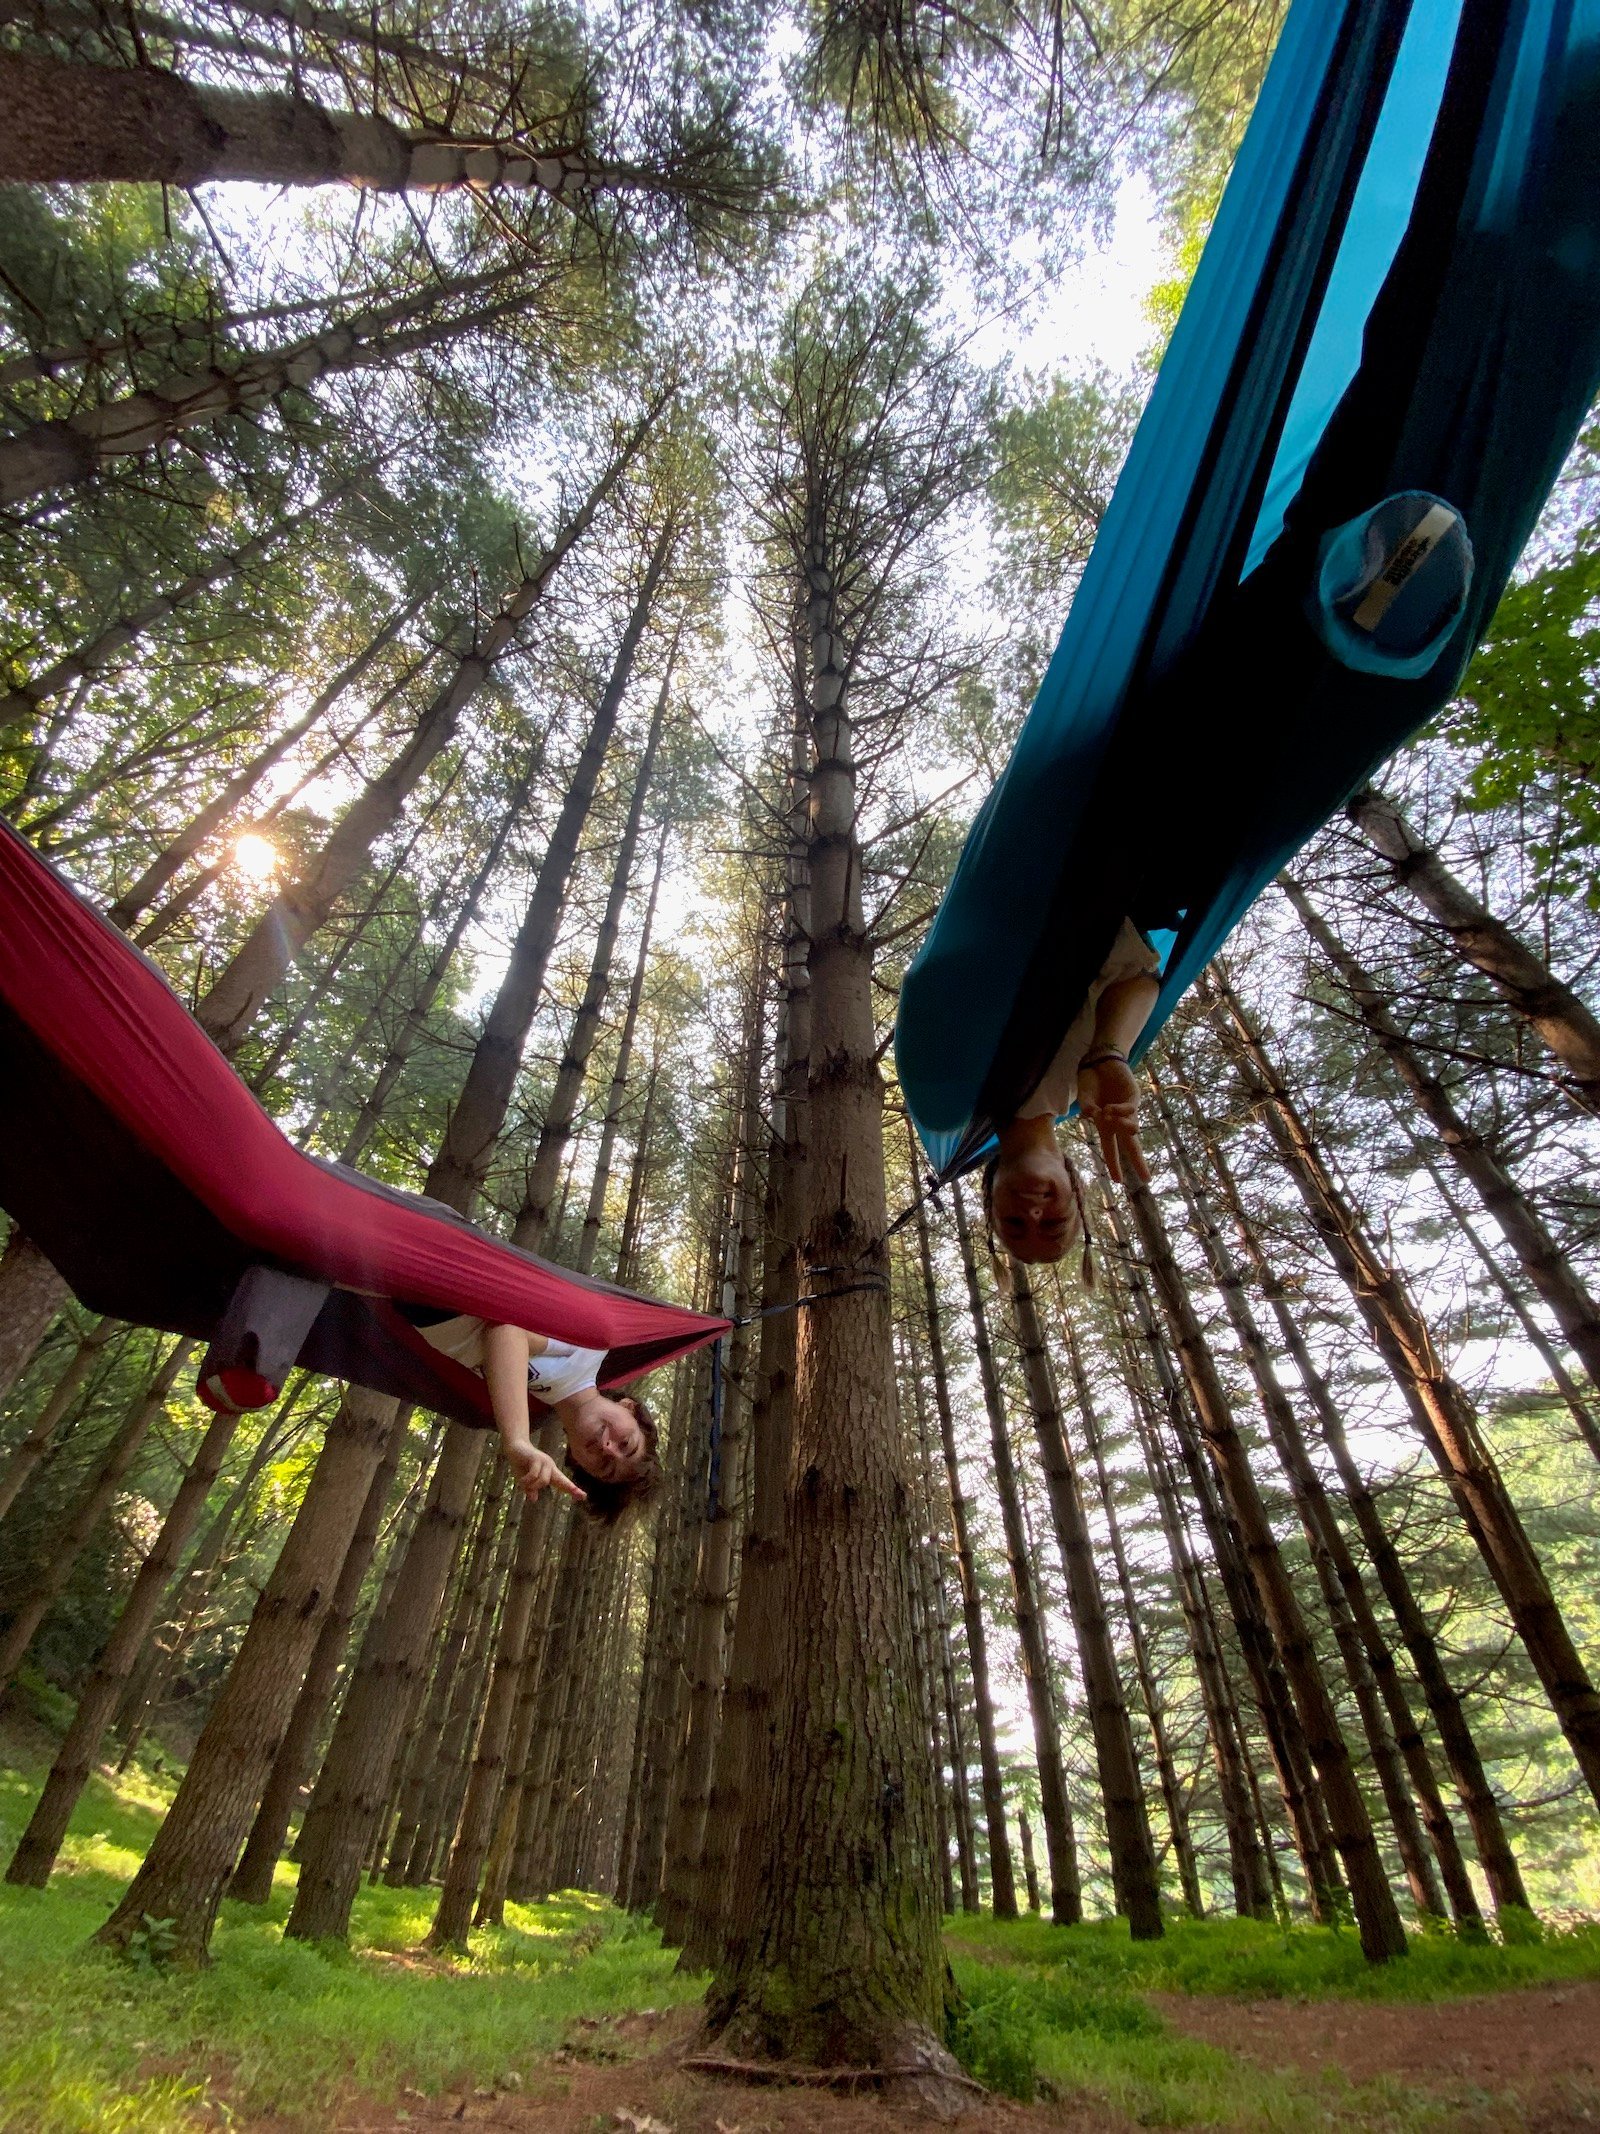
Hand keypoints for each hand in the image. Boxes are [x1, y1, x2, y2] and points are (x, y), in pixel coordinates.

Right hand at [504, 1438, 585, 1504]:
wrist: (514, 1448)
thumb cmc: (521, 1465)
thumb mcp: (525, 1480)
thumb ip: (530, 1489)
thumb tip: (533, 1499)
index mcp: (550, 1472)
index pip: (563, 1482)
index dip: (572, 1489)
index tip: (583, 1496)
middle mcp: (550, 1467)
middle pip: (561, 1480)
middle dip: (571, 1488)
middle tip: (582, 1495)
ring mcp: (544, 1461)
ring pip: (544, 1480)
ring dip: (533, 1486)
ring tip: (522, 1484)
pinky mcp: (536, 1458)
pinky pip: (534, 1475)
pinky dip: (527, 1481)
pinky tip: (520, 1481)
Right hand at [1078, 1054, 1150, 1187]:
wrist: (1098, 1061)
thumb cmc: (1089, 1082)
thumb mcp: (1084, 1099)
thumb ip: (1089, 1109)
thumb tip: (1095, 1117)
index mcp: (1105, 1126)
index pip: (1111, 1149)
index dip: (1114, 1165)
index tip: (1118, 1181)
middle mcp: (1118, 1121)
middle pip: (1130, 1145)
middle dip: (1138, 1162)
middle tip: (1146, 1178)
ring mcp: (1126, 1109)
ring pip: (1131, 1128)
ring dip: (1127, 1130)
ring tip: (1127, 1128)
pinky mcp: (1133, 1097)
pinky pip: (1129, 1110)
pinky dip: (1121, 1112)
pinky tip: (1110, 1108)